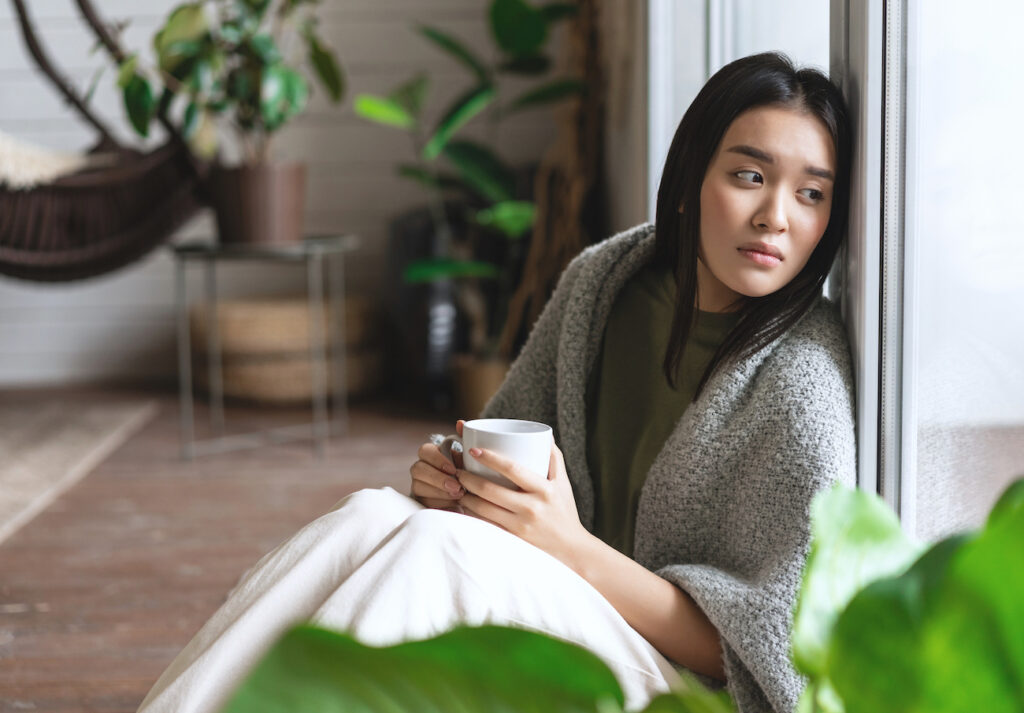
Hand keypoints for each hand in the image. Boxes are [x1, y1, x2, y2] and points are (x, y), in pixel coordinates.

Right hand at [410, 419, 466, 509]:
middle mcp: (420, 469)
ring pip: (420, 488)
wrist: (470, 496)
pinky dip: (441, 505)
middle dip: (438, 479)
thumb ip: (465, 439)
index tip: (453, 469)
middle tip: (457, 487)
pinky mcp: (422, 503)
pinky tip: (454, 506)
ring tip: (459, 497)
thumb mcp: (468, 457)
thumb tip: (461, 423)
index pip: (424, 450)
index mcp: (430, 455)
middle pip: (418, 470)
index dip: (437, 460)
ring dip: (441, 494)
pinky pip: (425, 504)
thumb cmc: (467, 472)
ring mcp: (418, 486)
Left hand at [456, 440, 587, 569]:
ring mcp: (519, 527)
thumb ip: (554, 457)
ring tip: (457, 486)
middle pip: (490, 490)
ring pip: (482, 509)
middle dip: (468, 478)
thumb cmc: (565, 512)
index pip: (512, 469)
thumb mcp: (564, 484)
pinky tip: (463, 507)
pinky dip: (471, 515)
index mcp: (543, 490)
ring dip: (465, 496)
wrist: (571, 550)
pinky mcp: (511, 540)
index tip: (473, 449)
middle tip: (457, 468)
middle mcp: (530, 508)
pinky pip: (485, 525)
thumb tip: (544, 433)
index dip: (490, 458)